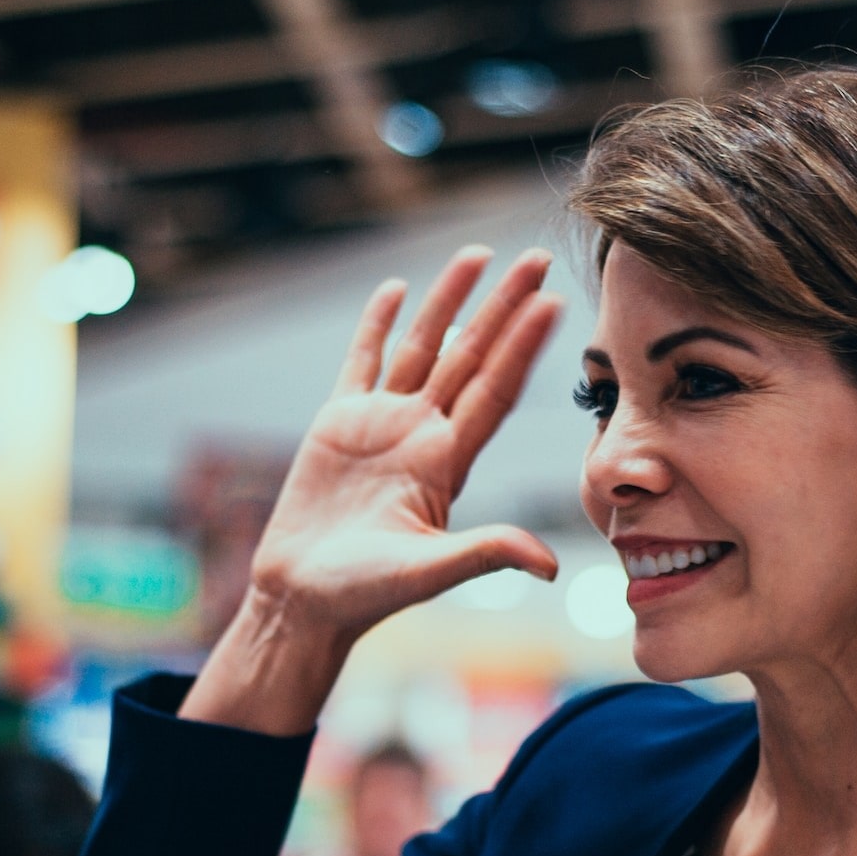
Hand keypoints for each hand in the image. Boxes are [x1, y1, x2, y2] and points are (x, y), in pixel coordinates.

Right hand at [181, 247, 562, 734]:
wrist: (304, 599)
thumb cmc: (365, 594)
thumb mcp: (430, 572)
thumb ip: (486, 553)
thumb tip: (549, 565)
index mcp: (448, 463)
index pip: (496, 391)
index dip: (523, 348)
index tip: (552, 305)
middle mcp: (423, 434)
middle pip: (471, 357)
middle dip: (503, 308)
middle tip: (536, 259)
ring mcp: (382, 424)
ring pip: (422, 347)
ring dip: (449, 302)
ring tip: (477, 256)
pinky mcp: (338, 422)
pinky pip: (362, 362)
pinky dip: (377, 326)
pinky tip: (396, 288)